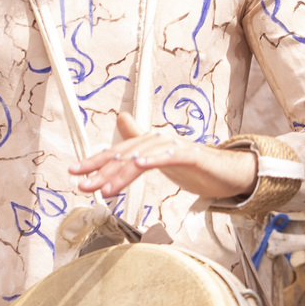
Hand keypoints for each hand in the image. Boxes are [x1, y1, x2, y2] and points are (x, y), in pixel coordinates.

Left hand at [69, 111, 256, 201]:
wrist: (230, 172)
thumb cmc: (194, 167)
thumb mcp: (160, 158)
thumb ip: (140, 141)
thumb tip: (121, 118)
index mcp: (150, 143)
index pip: (118, 153)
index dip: (95, 161)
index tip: (74, 173)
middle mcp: (159, 140)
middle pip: (126, 154)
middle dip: (101, 170)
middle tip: (83, 184)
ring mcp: (176, 146)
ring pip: (143, 156)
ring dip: (121, 172)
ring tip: (105, 187)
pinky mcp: (193, 155)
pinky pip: (170, 156)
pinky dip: (155, 158)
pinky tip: (140, 164)